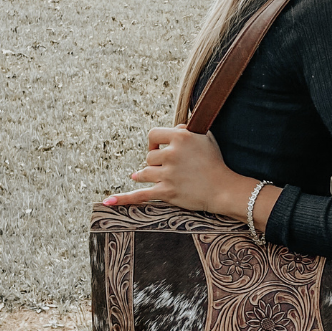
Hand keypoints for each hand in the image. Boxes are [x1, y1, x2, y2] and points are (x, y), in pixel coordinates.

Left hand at [103, 125, 272, 223]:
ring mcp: (168, 174)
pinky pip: (140, 195)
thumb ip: (186, 129)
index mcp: (180, 137)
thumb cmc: (215, 162)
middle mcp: (172, 154)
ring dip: (148, 176)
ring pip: (144, 173)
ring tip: (161, 178)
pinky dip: (124, 198)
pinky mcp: (167, 192)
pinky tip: (108, 202)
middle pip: (149, 156)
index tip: (160, 148)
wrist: (224, 188)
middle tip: (173, 169)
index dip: (154, 142)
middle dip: (157, 163)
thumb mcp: (205, 137)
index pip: (152, 134)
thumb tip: (173, 128)